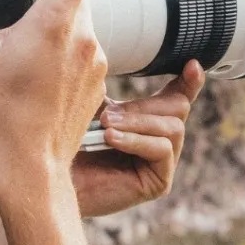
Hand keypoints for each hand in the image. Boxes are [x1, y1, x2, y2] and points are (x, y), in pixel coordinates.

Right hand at [0, 0, 105, 187]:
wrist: (29, 169)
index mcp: (57, 23)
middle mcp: (85, 40)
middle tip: (12, 13)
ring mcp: (95, 66)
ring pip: (79, 28)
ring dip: (52, 28)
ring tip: (17, 53)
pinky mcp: (96, 89)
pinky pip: (82, 57)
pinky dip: (62, 56)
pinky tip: (33, 79)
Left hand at [74, 62, 205, 217]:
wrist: (52, 179)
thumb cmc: (66, 143)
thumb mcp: (91, 108)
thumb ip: (112, 91)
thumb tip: (121, 62)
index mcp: (146, 121)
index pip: (176, 98)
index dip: (188, 81)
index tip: (192, 64)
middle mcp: (159, 141)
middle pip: (178, 108)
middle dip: (143, 106)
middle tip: (107, 115)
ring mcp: (161, 164)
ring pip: (173, 128)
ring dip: (138, 123)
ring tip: (106, 126)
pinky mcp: (158, 182)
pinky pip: (162, 150)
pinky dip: (136, 141)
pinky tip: (111, 139)